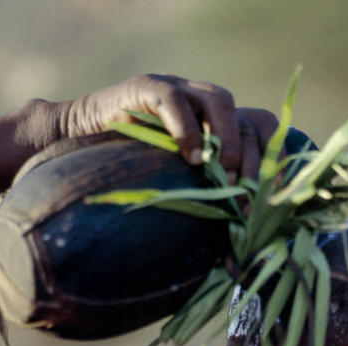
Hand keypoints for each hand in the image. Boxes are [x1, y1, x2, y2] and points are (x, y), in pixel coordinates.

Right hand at [61, 75, 277, 181]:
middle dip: (252, 159)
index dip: (272, 160)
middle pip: (247, 118)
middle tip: (244, 192)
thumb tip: (236, 255)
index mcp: (217, 127)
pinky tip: (188, 157)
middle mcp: (202, 104)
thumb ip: (204, 202)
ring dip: (226, 139)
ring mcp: (177, 90)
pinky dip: (186, 127)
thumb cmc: (128, 176)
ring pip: (220, 99)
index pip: (262, 128)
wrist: (74, 145)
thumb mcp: (177, 190)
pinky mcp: (146, 88)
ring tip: (220, 171)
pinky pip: (173, 98)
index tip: (270, 196)